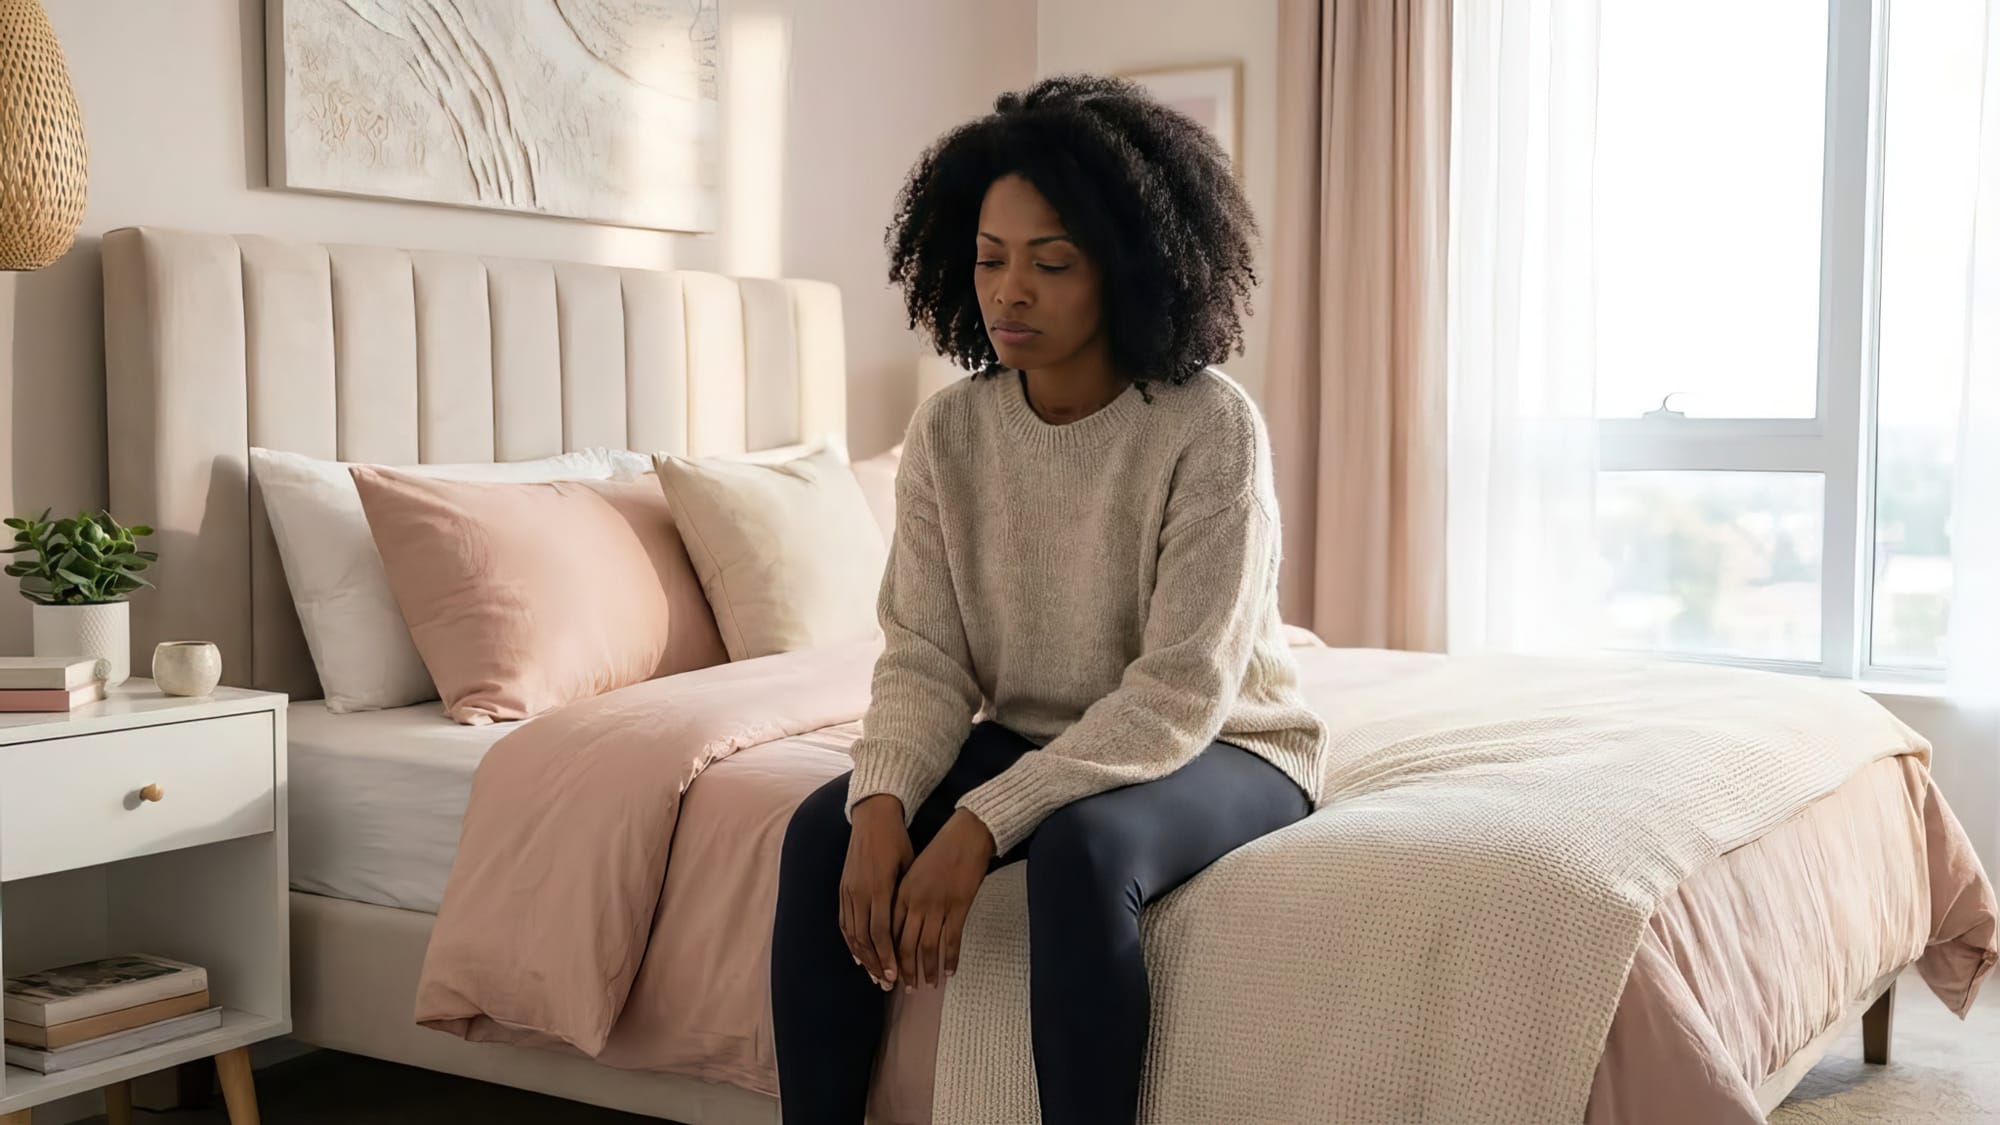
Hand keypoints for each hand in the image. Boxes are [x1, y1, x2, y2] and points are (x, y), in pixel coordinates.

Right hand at [842, 794, 912, 990]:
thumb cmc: (897, 841)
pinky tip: (858, 956)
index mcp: (878, 888)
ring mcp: (848, 891)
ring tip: (874, 977)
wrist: (872, 818)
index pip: (880, 933)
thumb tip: (915, 926)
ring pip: (852, 934)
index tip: (896, 975)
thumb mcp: (909, 866)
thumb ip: (907, 897)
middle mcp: (859, 893)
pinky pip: (845, 922)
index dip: (887, 957)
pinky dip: (851, 942)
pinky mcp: (843, 889)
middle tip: (887, 985)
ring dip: (863, 958)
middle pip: (864, 939)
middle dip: (876, 965)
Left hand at [894, 809, 995, 989]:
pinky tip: (950, 971)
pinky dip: (950, 958)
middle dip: (904, 970)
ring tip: (928, 985)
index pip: (888, 932)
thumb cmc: (938, 851)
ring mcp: (938, 905)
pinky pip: (952, 940)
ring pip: (928, 947)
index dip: (887, 956)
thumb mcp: (912, 872)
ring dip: (927, 969)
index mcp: (901, 893)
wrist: (965, 836)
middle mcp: (916, 902)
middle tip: (905, 987)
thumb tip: (899, 925)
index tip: (887, 972)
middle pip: (905, 945)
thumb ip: (904, 897)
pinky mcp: (959, 906)